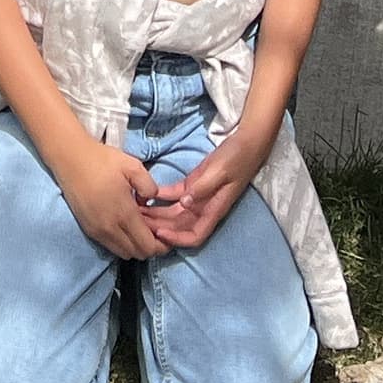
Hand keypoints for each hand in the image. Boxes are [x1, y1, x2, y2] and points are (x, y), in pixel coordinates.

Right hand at [41, 133, 168, 261]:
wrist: (70, 159)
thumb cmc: (102, 160)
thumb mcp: (133, 166)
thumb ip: (149, 186)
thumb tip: (150, 201)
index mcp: (124, 214)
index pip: (147, 246)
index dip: (161, 245)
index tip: (168, 233)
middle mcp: (110, 229)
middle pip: (137, 254)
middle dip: (150, 247)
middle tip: (155, 229)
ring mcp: (98, 232)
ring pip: (124, 253)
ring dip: (135, 245)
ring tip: (139, 226)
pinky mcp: (89, 229)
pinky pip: (111, 246)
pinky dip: (122, 242)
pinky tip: (124, 224)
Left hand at [142, 118, 275, 254]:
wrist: (246, 143)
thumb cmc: (236, 159)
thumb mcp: (220, 172)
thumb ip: (202, 188)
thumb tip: (184, 203)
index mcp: (213, 211)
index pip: (194, 236)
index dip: (176, 239)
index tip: (158, 233)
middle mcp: (203, 208)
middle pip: (178, 227)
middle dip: (158, 228)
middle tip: (136, 222)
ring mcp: (197, 197)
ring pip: (173, 213)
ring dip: (156, 214)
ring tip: (136, 211)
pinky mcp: (192, 185)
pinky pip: (173, 195)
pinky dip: (160, 197)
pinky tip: (145, 194)